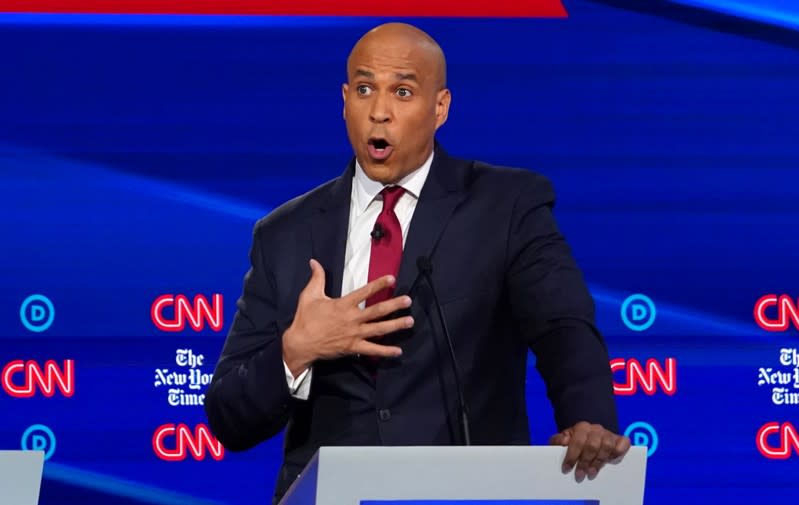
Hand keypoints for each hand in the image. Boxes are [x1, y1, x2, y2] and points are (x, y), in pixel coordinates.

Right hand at [282, 259, 413, 375]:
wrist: (301, 343)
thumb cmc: (305, 319)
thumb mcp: (309, 295)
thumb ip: (316, 277)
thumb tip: (314, 261)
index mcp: (343, 305)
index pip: (365, 292)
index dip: (379, 284)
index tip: (392, 279)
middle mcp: (352, 319)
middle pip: (377, 311)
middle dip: (395, 305)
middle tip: (408, 301)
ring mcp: (354, 334)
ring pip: (379, 329)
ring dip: (395, 325)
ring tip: (410, 321)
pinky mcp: (353, 348)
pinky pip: (372, 350)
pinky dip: (385, 351)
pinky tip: (398, 351)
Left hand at [550, 421, 630, 480]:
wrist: (588, 439)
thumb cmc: (574, 443)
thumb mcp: (562, 441)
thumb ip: (558, 440)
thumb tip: (563, 442)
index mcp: (581, 428)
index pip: (577, 441)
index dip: (571, 456)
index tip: (567, 469)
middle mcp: (596, 429)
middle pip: (592, 446)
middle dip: (584, 462)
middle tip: (579, 475)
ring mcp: (608, 434)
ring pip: (607, 446)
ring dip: (599, 461)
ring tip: (592, 472)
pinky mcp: (620, 439)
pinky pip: (623, 443)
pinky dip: (618, 452)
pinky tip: (611, 461)